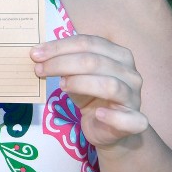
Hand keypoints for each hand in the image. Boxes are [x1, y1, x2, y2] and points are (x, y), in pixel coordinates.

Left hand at [31, 34, 147, 150]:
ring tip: (61, 86)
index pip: (89, 43)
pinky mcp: (135, 122)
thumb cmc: (91, 96)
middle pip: (95, 61)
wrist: (108, 129)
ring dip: (80, 83)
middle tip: (39, 69)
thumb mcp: (76, 75)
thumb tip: (38, 53)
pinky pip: (129, 119)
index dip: (60, 47)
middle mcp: (130, 73)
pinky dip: (112, 116)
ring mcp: (134, 97)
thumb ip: (64, 62)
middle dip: (62, 63)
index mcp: (118, 55)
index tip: (36, 53)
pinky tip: (97, 114)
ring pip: (110, 85)